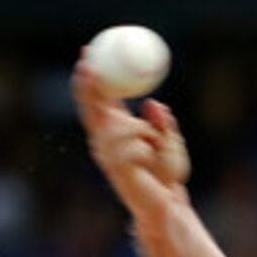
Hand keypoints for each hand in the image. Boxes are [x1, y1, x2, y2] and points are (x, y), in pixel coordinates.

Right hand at [75, 60, 190, 220]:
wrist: (166, 206)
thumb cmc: (167, 174)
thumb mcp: (170, 140)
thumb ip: (163, 122)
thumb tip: (153, 103)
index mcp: (115, 129)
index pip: (100, 97)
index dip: (92, 74)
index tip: (88, 50)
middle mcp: (105, 140)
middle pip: (90, 106)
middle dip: (86, 84)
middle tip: (89, 63)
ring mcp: (107, 153)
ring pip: (123, 125)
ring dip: (145, 132)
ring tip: (155, 151)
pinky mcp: (114, 166)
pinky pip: (135, 142)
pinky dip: (150, 147)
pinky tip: (151, 165)